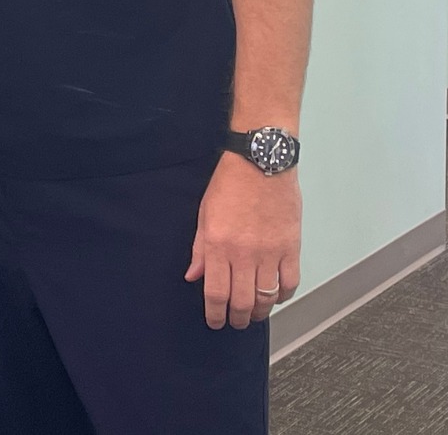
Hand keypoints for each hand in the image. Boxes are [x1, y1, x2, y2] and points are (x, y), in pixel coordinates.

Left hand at [185, 153, 300, 329]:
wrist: (260, 162)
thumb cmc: (229, 184)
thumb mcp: (205, 214)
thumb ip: (200, 249)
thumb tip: (193, 276)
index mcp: (219, 245)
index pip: (216, 293)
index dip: (215, 314)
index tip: (215, 322)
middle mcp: (244, 254)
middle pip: (243, 302)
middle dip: (238, 318)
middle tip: (236, 321)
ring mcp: (270, 252)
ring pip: (267, 298)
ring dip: (260, 312)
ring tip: (255, 313)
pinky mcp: (290, 247)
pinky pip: (290, 283)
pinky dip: (283, 295)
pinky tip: (276, 295)